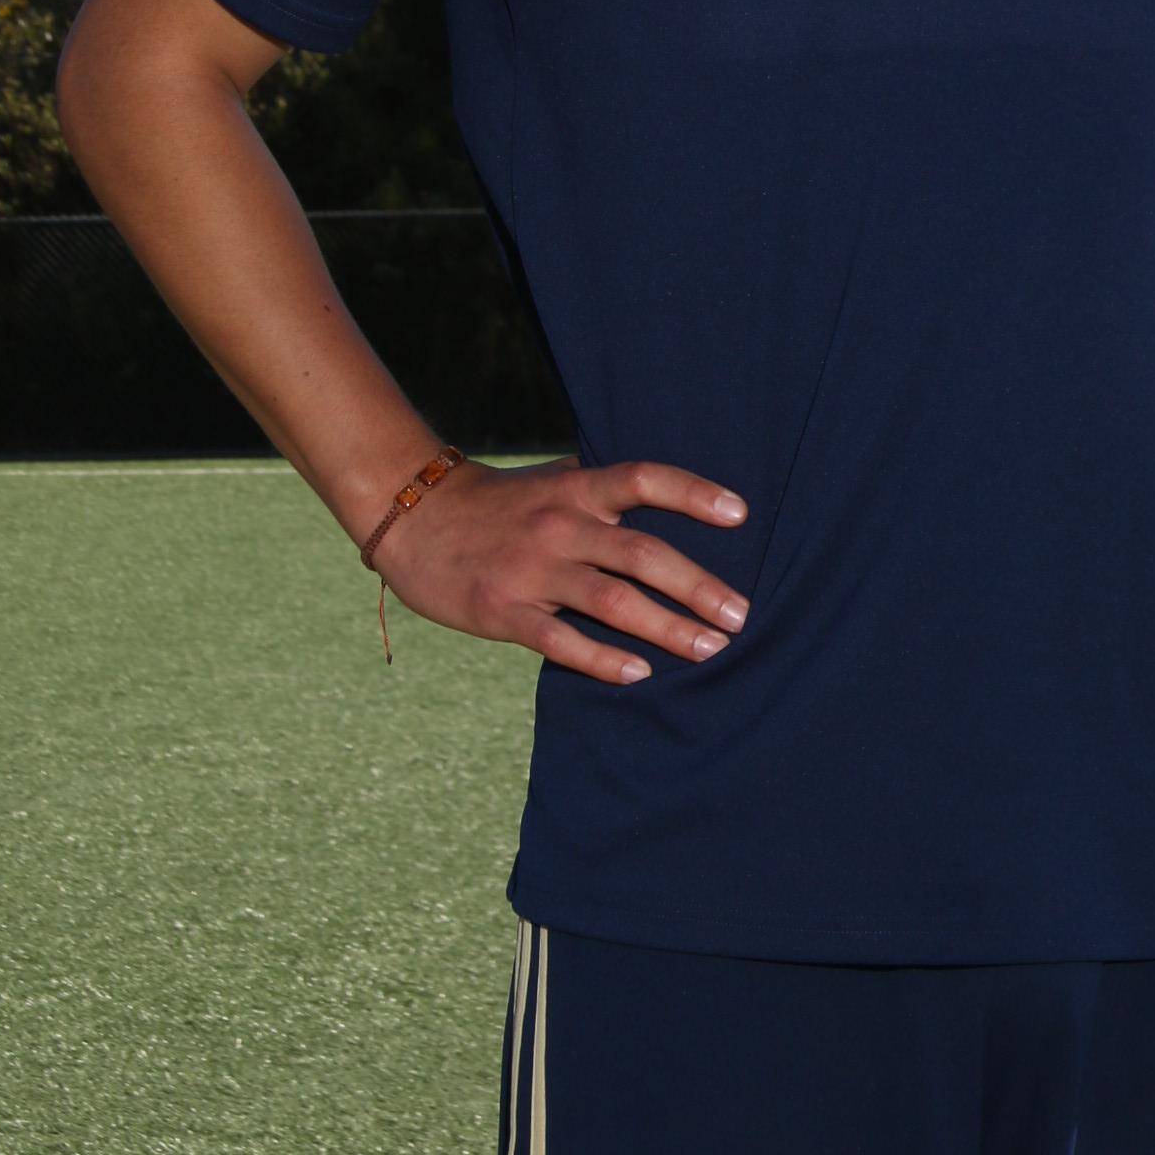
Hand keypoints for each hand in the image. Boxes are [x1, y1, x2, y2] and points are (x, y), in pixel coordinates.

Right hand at [373, 458, 751, 682]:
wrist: (413, 519)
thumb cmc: (499, 507)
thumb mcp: (551, 486)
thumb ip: (602, 500)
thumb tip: (672, 515)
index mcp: (576, 489)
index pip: (644, 480)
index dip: (693, 493)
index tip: (740, 514)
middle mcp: (560, 525)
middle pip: (642, 553)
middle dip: (698, 586)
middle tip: (740, 616)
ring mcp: (532, 569)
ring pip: (612, 601)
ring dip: (667, 628)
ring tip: (709, 649)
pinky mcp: (504, 611)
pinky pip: (562, 640)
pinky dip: (603, 660)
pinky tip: (639, 674)